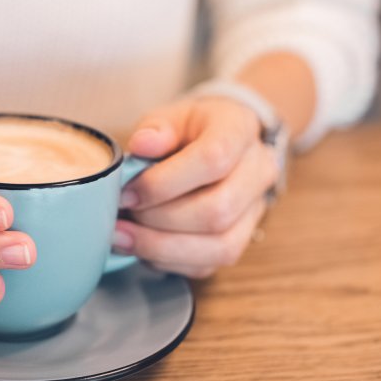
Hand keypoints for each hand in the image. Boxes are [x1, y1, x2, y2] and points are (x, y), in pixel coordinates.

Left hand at [113, 96, 278, 277]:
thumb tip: (141, 145)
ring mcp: (253, 211)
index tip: (127, 192)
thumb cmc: (191, 129)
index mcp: (240, 131)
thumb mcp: (172, 115)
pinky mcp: (238, 240)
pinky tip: (141, 247)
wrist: (220, 142)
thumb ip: (157, 128)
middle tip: (122, 214)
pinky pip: (207, 265)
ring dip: (162, 247)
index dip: (164, 182)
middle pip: (217, 210)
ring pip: (219, 247)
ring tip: (122, 237)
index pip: (213, 159)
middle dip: (159, 219)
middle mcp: (257, 173)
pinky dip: (168, 261)